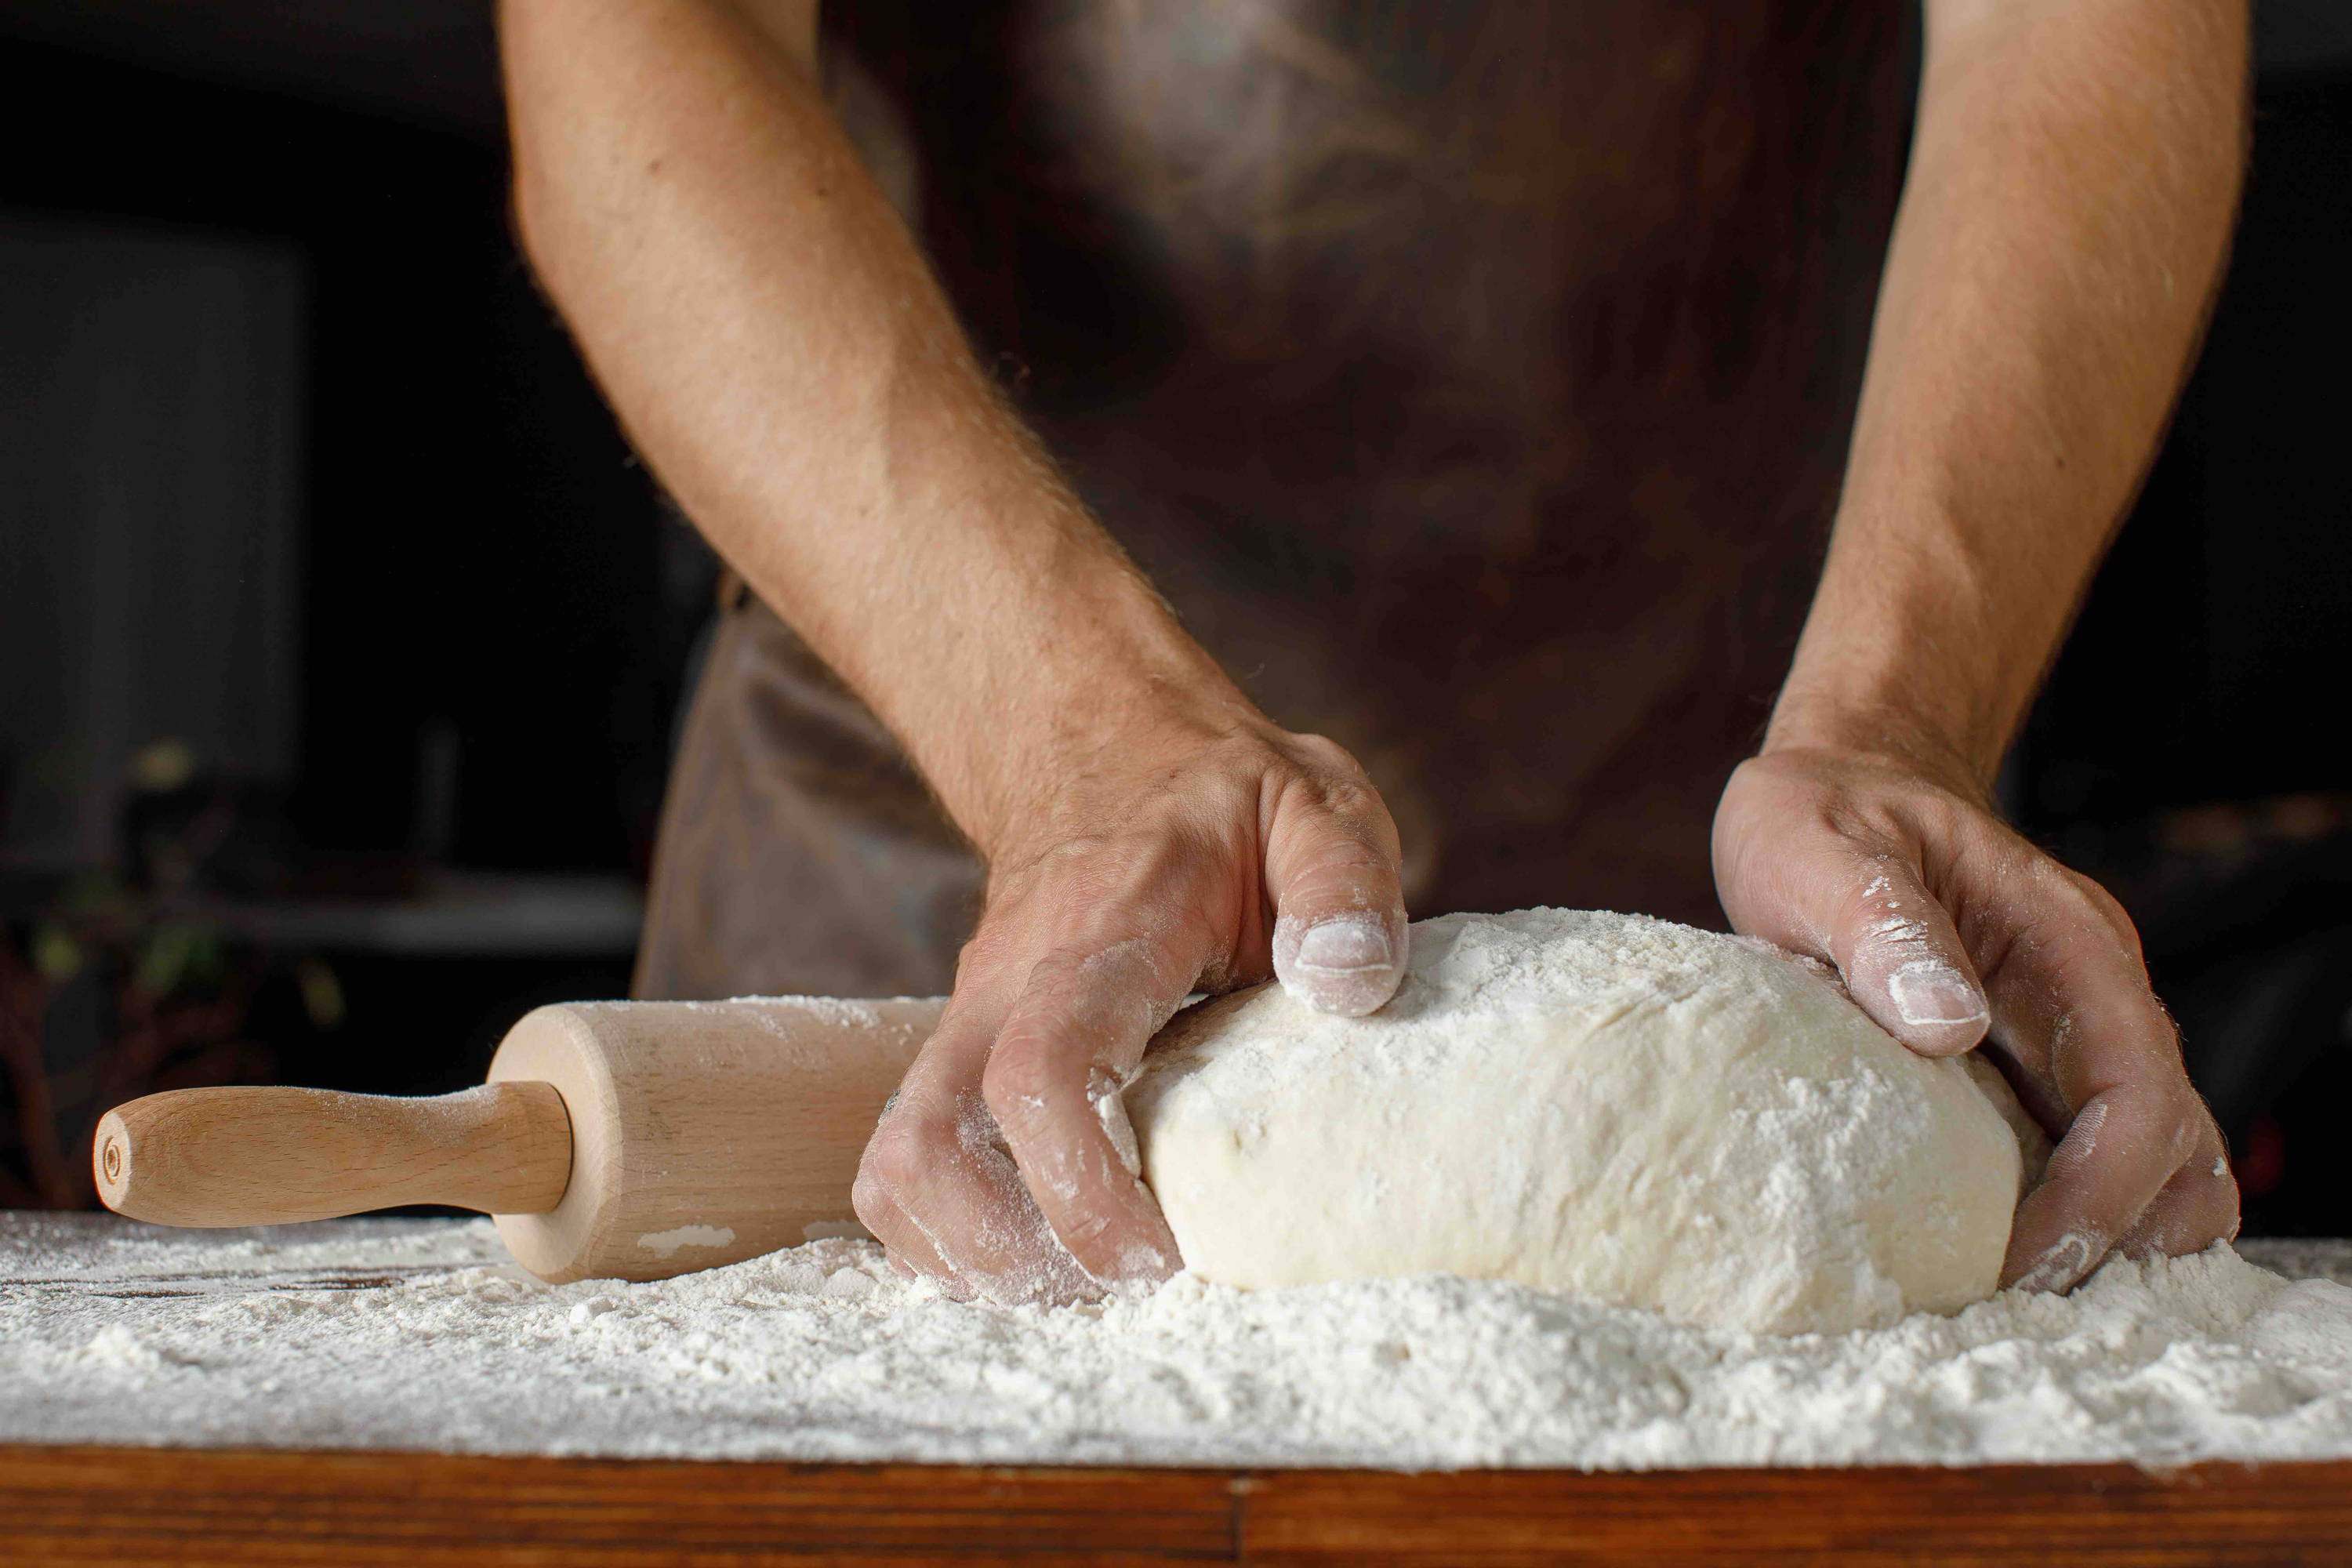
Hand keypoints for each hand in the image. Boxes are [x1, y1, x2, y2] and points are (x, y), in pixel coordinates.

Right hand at [851, 714, 1409, 1302]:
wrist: (1108, 748)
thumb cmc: (1226, 804)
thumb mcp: (1318, 810)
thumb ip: (1345, 885)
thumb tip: (1347, 984)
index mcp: (1106, 928)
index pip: (1041, 1070)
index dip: (1080, 1188)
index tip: (1161, 1256)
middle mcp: (1008, 980)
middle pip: (932, 1143)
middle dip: (1012, 1255)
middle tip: (1125, 1291)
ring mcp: (968, 1017)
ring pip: (900, 1165)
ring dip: (974, 1258)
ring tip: (1084, 1285)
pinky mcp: (954, 1052)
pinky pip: (902, 1164)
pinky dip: (948, 1238)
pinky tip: (1040, 1253)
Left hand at [1713, 743, 2237, 1292]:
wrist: (1835, 783)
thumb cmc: (1822, 815)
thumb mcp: (1817, 851)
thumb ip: (1880, 926)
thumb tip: (1949, 1025)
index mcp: (2065, 942)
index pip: (2138, 1090)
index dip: (2100, 1192)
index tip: (2022, 1259)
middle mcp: (2092, 997)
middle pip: (2177, 1147)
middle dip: (2120, 1238)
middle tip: (2009, 1297)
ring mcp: (2069, 1034)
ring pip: (2152, 1163)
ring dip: (2106, 1239)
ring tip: (2003, 1292)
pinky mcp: (2030, 1066)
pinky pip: (2080, 1155)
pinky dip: (2062, 1216)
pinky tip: (1986, 1254)